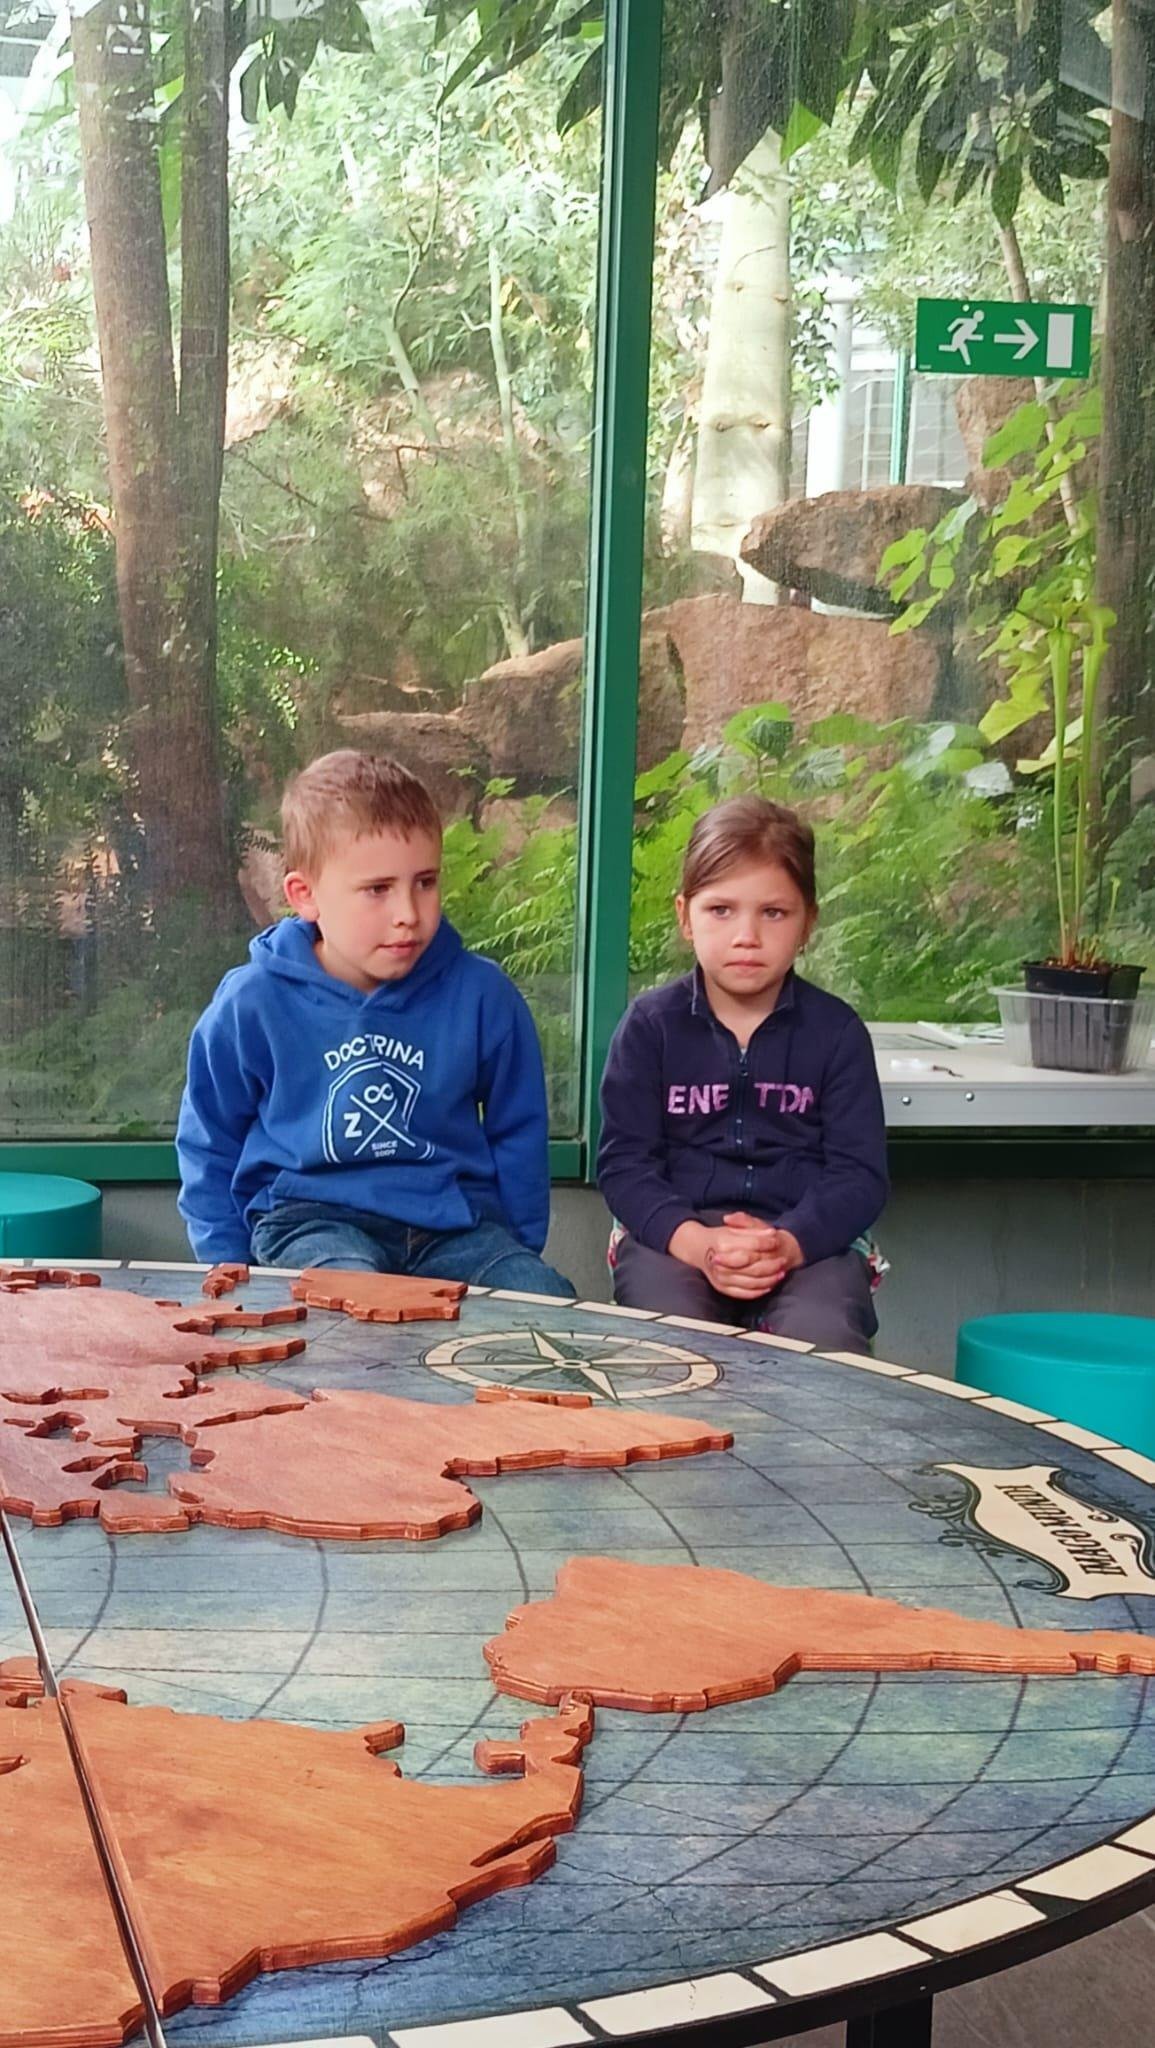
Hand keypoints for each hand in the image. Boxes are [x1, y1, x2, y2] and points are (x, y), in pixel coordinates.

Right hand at [668, 1217, 794, 1299]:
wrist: (699, 1248)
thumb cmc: (720, 1237)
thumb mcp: (734, 1227)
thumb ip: (752, 1228)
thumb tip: (771, 1233)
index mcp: (722, 1244)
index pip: (751, 1246)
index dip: (766, 1244)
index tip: (777, 1241)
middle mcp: (719, 1263)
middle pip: (753, 1267)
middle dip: (772, 1265)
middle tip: (783, 1261)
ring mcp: (720, 1278)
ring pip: (751, 1282)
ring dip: (769, 1279)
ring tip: (781, 1273)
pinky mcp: (722, 1289)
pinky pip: (744, 1293)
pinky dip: (759, 1291)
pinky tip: (769, 1285)